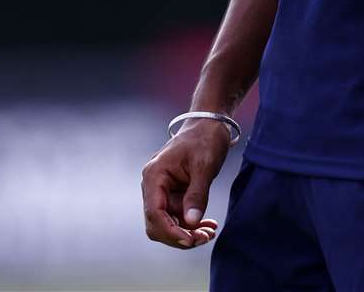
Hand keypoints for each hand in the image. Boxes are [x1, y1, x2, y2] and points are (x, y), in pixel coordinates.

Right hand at [141, 117, 229, 248]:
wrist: (210, 123)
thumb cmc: (205, 138)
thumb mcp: (204, 165)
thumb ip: (197, 194)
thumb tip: (191, 222)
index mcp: (154, 175)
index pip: (155, 213)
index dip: (170, 231)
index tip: (191, 240)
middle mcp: (154, 185)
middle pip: (158, 223)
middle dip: (179, 235)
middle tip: (204, 238)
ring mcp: (163, 190)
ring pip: (168, 223)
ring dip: (188, 232)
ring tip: (210, 232)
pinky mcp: (174, 193)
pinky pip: (178, 216)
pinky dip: (191, 224)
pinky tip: (208, 225)